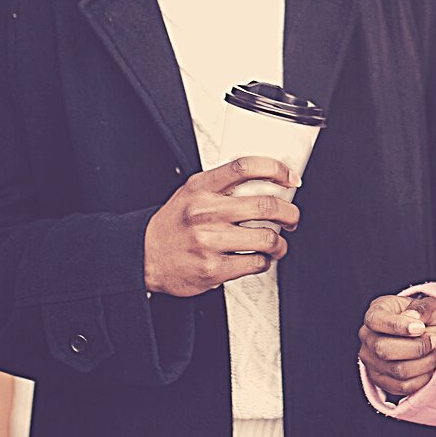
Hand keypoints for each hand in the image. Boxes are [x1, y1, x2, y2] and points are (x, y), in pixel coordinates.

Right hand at [144, 157, 300, 296]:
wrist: (143, 255)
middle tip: (292, 218)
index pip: (246, 167)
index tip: (291, 179)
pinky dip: (265, 262)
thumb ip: (224, 185)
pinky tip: (259, 258)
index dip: (276, 170)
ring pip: (267, 238)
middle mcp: (206, 212)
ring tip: (277, 243)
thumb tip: (268, 180)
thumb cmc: (173, 224)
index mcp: (202, 188)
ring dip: (280, 243)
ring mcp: (210, 241)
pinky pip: (256, 263)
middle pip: (266, 206)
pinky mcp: (213, 269)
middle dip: (290, 213)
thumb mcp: (192, 192)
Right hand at [359, 293, 435, 400]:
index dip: (398, 326)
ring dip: (424, 363)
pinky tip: (432, 366)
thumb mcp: (431, 306)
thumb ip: (423, 308)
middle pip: (383, 350)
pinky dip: (422, 378)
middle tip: (435, 340)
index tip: (421, 328)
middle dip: (417, 347)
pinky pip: (402, 387)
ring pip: (396, 370)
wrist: (430, 336)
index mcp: (376, 312)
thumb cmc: (428, 318)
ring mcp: (371, 361)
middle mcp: (368, 337)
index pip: (376, 321)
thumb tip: (413, 317)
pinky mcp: (381, 380)